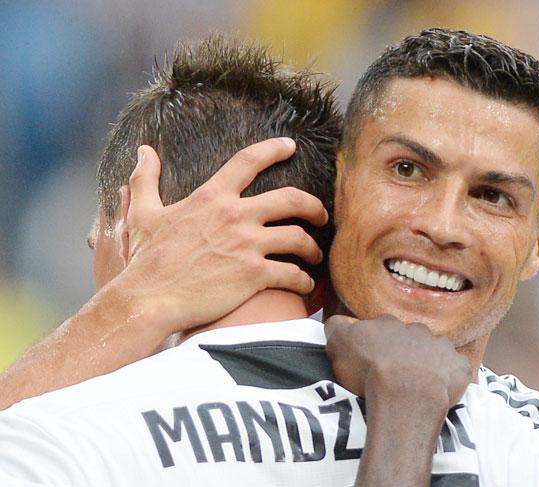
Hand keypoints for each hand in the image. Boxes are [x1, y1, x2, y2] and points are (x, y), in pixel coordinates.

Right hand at [119, 138, 327, 334]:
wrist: (148, 300)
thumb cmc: (146, 260)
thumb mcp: (141, 213)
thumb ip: (145, 179)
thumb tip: (143, 151)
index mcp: (212, 197)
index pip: (249, 161)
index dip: (274, 149)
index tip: (290, 146)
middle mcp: (235, 216)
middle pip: (291, 199)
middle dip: (314, 206)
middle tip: (321, 215)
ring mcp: (247, 246)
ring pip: (298, 237)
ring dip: (313, 247)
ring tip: (314, 255)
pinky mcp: (254, 275)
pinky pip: (292, 274)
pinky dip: (304, 280)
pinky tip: (305, 283)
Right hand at [325, 314, 470, 412]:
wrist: (405, 394)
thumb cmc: (369, 370)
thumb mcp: (339, 344)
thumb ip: (337, 327)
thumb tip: (338, 321)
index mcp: (387, 323)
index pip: (379, 328)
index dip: (374, 344)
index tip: (371, 360)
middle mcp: (415, 329)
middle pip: (407, 337)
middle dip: (401, 350)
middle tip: (393, 373)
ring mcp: (440, 346)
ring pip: (432, 349)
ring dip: (425, 361)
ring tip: (417, 383)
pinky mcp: (458, 365)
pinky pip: (454, 367)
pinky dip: (448, 375)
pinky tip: (439, 389)